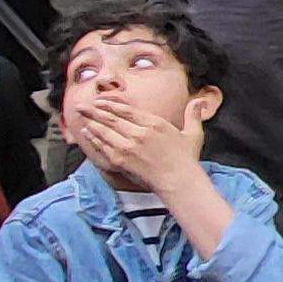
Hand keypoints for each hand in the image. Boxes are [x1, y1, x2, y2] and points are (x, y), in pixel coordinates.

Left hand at [70, 93, 204, 189]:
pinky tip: (88, 133)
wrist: (178, 181)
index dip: (111, 104)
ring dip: (92, 122)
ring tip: (82, 116)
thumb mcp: (193, 133)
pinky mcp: (122, 160)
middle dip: (94, 110)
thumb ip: (193, 114)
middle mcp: (139, 132)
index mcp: (154, 123)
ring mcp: (129, 147)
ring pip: (105, 130)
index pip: (126, 110)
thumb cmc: (186, 159)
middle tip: (82, 106)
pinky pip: (104, 146)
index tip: (100, 100)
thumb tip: (200, 100)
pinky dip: (94, 138)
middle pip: (111, 118)